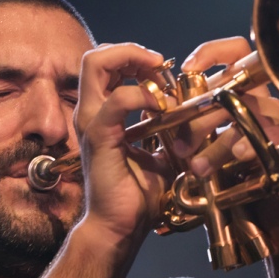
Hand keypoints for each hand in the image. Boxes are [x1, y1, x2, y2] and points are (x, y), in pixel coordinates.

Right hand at [74, 43, 172, 242]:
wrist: (121, 226)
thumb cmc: (136, 193)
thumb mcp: (159, 151)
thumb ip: (166, 127)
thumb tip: (188, 111)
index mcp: (102, 113)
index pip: (106, 64)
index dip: (134, 56)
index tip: (162, 69)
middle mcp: (90, 112)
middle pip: (96, 55)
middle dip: (131, 51)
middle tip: (159, 65)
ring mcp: (90, 122)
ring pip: (96, 63)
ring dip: (133, 61)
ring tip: (159, 77)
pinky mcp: (99, 136)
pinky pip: (117, 100)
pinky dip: (142, 95)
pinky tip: (161, 108)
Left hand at [176, 37, 278, 249]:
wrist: (265, 209)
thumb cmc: (232, 173)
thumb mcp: (202, 144)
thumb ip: (183, 124)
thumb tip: (149, 109)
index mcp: (241, 93)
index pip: (236, 52)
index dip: (213, 52)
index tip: (187, 68)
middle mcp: (262, 100)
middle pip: (236, 87)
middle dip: (202, 114)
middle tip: (180, 145)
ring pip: (249, 115)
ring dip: (218, 141)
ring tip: (197, 166)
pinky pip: (273, 136)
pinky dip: (251, 146)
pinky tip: (238, 157)